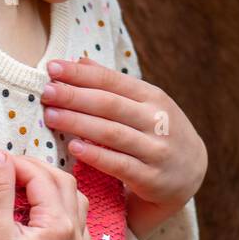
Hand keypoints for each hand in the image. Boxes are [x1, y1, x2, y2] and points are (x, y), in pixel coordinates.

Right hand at [0, 150, 90, 239]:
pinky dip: (61, 204)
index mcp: (60, 227)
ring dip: (51, 184)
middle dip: (34, 169)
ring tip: (22, 182)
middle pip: (63, 182)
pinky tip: (39, 207)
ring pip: (74, 198)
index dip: (16, 163)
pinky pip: (77, 219)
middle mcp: (76, 234)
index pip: (42, 178)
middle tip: (6, 167)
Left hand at [42, 57, 205, 239]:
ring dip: (78, 123)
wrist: (192, 174)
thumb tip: (79, 61)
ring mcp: (157, 150)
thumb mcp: (144, 105)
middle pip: (110, 104)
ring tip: (51, 115)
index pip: (112, 80)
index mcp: (153, 97)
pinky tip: (74, 148)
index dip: (81, 74)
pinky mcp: (152, 178)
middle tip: (46, 91)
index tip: (53, 67)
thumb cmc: (157, 133)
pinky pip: (120, 165)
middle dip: (74, 95)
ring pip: (112, 133)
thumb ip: (113, 86)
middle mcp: (158, 120)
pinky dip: (96, 155)